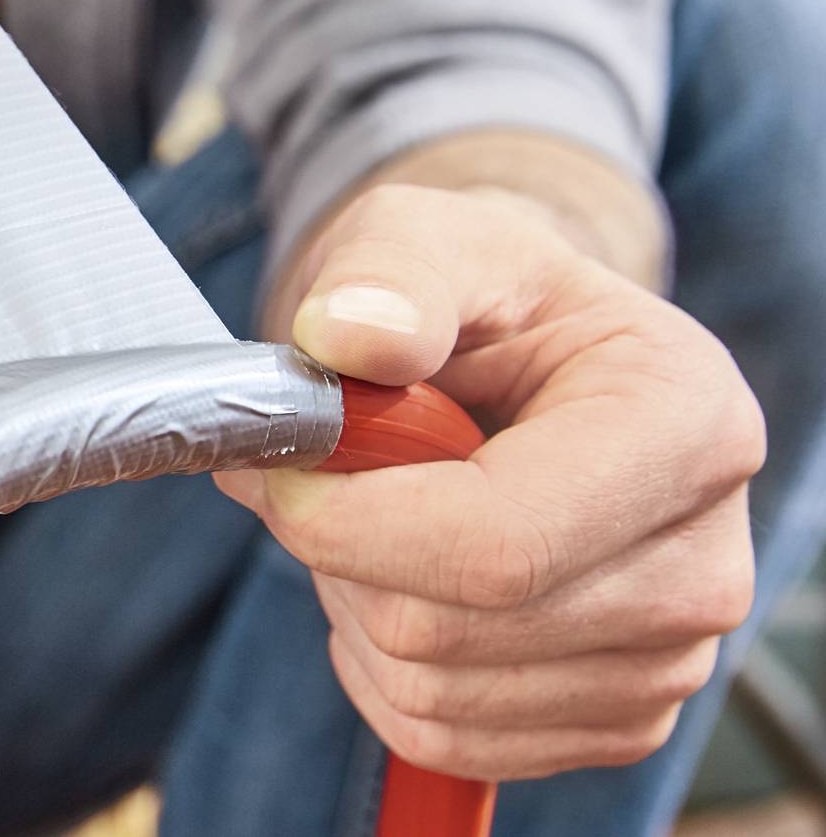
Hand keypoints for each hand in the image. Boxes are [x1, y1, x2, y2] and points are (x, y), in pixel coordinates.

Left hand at [217, 183, 763, 779]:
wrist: (526, 361)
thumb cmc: (480, 298)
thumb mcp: (427, 239)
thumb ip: (388, 274)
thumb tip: (352, 334)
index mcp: (686, 424)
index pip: (499, 539)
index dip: (350, 522)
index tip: (270, 471)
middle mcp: (704, 559)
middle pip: (452, 626)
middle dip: (341, 552)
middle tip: (329, 474)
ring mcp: (671, 657)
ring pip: (429, 692)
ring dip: (355, 607)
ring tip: (379, 513)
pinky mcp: (618, 718)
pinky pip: (439, 736)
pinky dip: (379, 667)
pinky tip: (399, 580)